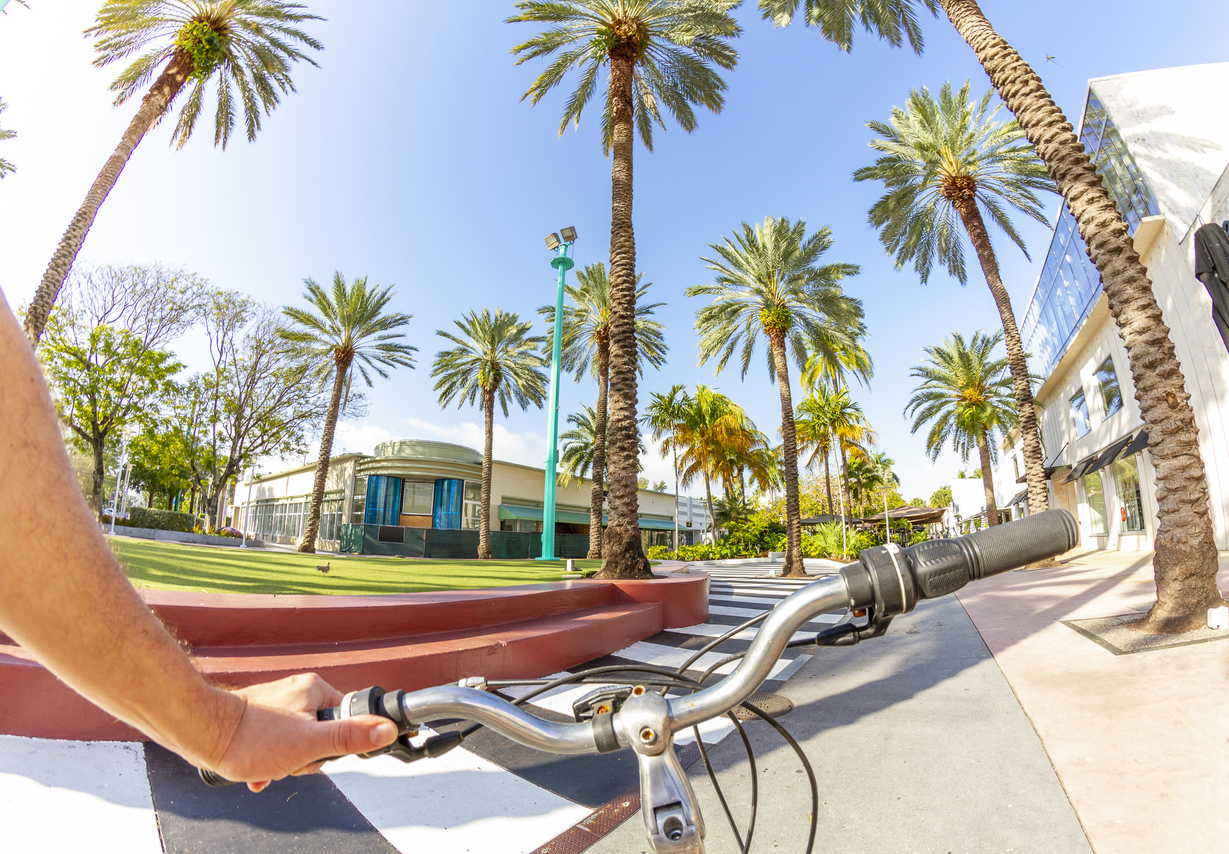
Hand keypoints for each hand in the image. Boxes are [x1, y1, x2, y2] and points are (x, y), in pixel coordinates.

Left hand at [204, 673, 399, 791]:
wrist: (202, 734)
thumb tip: (387, 728)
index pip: (345, 719)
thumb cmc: (251, 738)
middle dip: (305, 756)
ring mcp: (278, 703)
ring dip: (285, 760)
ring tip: (267, 765)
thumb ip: (350, 736)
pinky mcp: (260, 716)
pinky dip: (270, 758)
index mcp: (315, 690)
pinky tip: (258, 770)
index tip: (314, 753)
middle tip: (288, 760)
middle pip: (321, 732)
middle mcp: (298, 691)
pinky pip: (277, 740)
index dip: (333, 744)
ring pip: (298, 739)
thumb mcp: (310, 743)